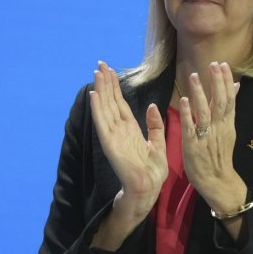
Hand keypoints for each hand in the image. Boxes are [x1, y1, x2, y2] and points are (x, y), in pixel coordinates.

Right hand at [89, 61, 167, 220]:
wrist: (148, 189)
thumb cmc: (153, 170)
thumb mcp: (158, 143)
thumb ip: (155, 125)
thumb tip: (151, 106)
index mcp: (131, 130)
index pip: (120, 104)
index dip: (115, 88)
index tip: (111, 71)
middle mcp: (120, 131)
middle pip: (111, 102)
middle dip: (106, 83)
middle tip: (100, 64)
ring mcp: (113, 137)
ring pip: (105, 109)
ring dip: (100, 91)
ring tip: (96, 73)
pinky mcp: (111, 144)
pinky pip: (103, 124)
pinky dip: (98, 109)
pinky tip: (94, 95)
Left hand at [179, 62, 245, 214]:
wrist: (217, 181)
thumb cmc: (219, 155)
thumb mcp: (229, 129)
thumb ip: (230, 108)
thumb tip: (235, 86)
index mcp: (227, 124)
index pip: (229, 99)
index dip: (226, 82)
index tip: (223, 65)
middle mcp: (218, 128)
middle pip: (220, 102)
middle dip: (217, 83)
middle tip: (214, 65)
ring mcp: (206, 136)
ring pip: (205, 112)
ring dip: (200, 94)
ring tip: (195, 76)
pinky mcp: (193, 145)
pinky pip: (190, 128)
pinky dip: (188, 114)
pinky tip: (185, 101)